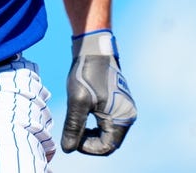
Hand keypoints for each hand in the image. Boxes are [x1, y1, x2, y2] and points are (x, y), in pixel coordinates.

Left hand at [61, 29, 136, 155]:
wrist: (93, 48)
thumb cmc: (86, 72)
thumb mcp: (77, 101)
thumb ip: (73, 127)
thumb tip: (68, 148)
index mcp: (122, 118)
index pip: (106, 147)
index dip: (87, 147)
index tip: (72, 137)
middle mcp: (128, 115)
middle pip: (108, 141)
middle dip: (89, 141)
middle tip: (73, 131)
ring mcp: (124, 108)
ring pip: (107, 132)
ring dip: (91, 133)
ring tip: (76, 123)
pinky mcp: (118, 102)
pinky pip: (107, 121)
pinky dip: (94, 124)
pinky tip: (82, 115)